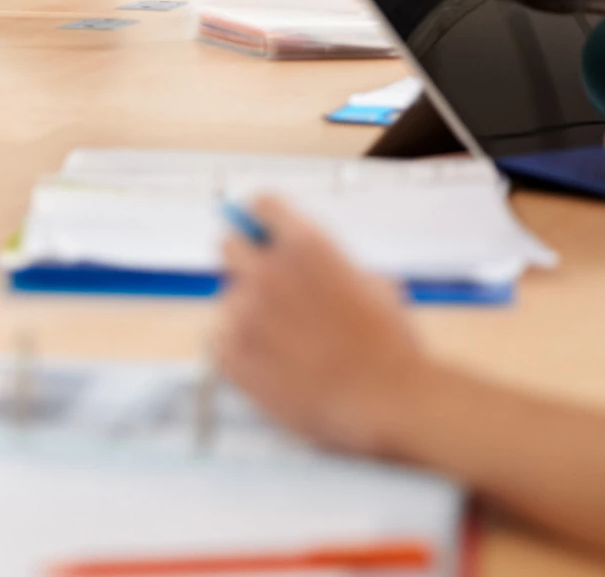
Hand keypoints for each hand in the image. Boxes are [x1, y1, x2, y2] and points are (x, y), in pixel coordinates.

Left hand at [216, 197, 429, 457]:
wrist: (383, 398)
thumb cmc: (387, 345)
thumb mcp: (370, 281)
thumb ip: (328, 264)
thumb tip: (307, 265)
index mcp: (305, 245)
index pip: (261, 206)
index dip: (263, 222)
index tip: (262, 235)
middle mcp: (267, 271)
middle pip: (228, 245)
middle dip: (245, 263)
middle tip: (265, 290)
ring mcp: (244, 311)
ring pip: (226, 298)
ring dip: (247, 314)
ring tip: (285, 345)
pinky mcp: (229, 351)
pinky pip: (217, 338)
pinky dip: (237, 350)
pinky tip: (270, 364)